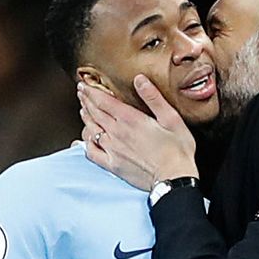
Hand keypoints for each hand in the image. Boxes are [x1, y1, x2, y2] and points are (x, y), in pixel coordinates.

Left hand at [78, 74, 197, 190]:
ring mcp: (112, 150)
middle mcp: (116, 133)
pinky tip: (85, 139)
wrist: (174, 179)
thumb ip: (153, 97)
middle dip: (86, 100)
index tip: (84, 85)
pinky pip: (91, 152)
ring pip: (91, 130)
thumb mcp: (171, 118)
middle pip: (94, 113)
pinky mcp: (112, 165)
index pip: (103, 101)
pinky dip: (85, 143)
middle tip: (81, 92)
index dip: (91, 91)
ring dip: (85, 118)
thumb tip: (140, 79)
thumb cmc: (177, 150)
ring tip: (83, 110)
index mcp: (130, 119)